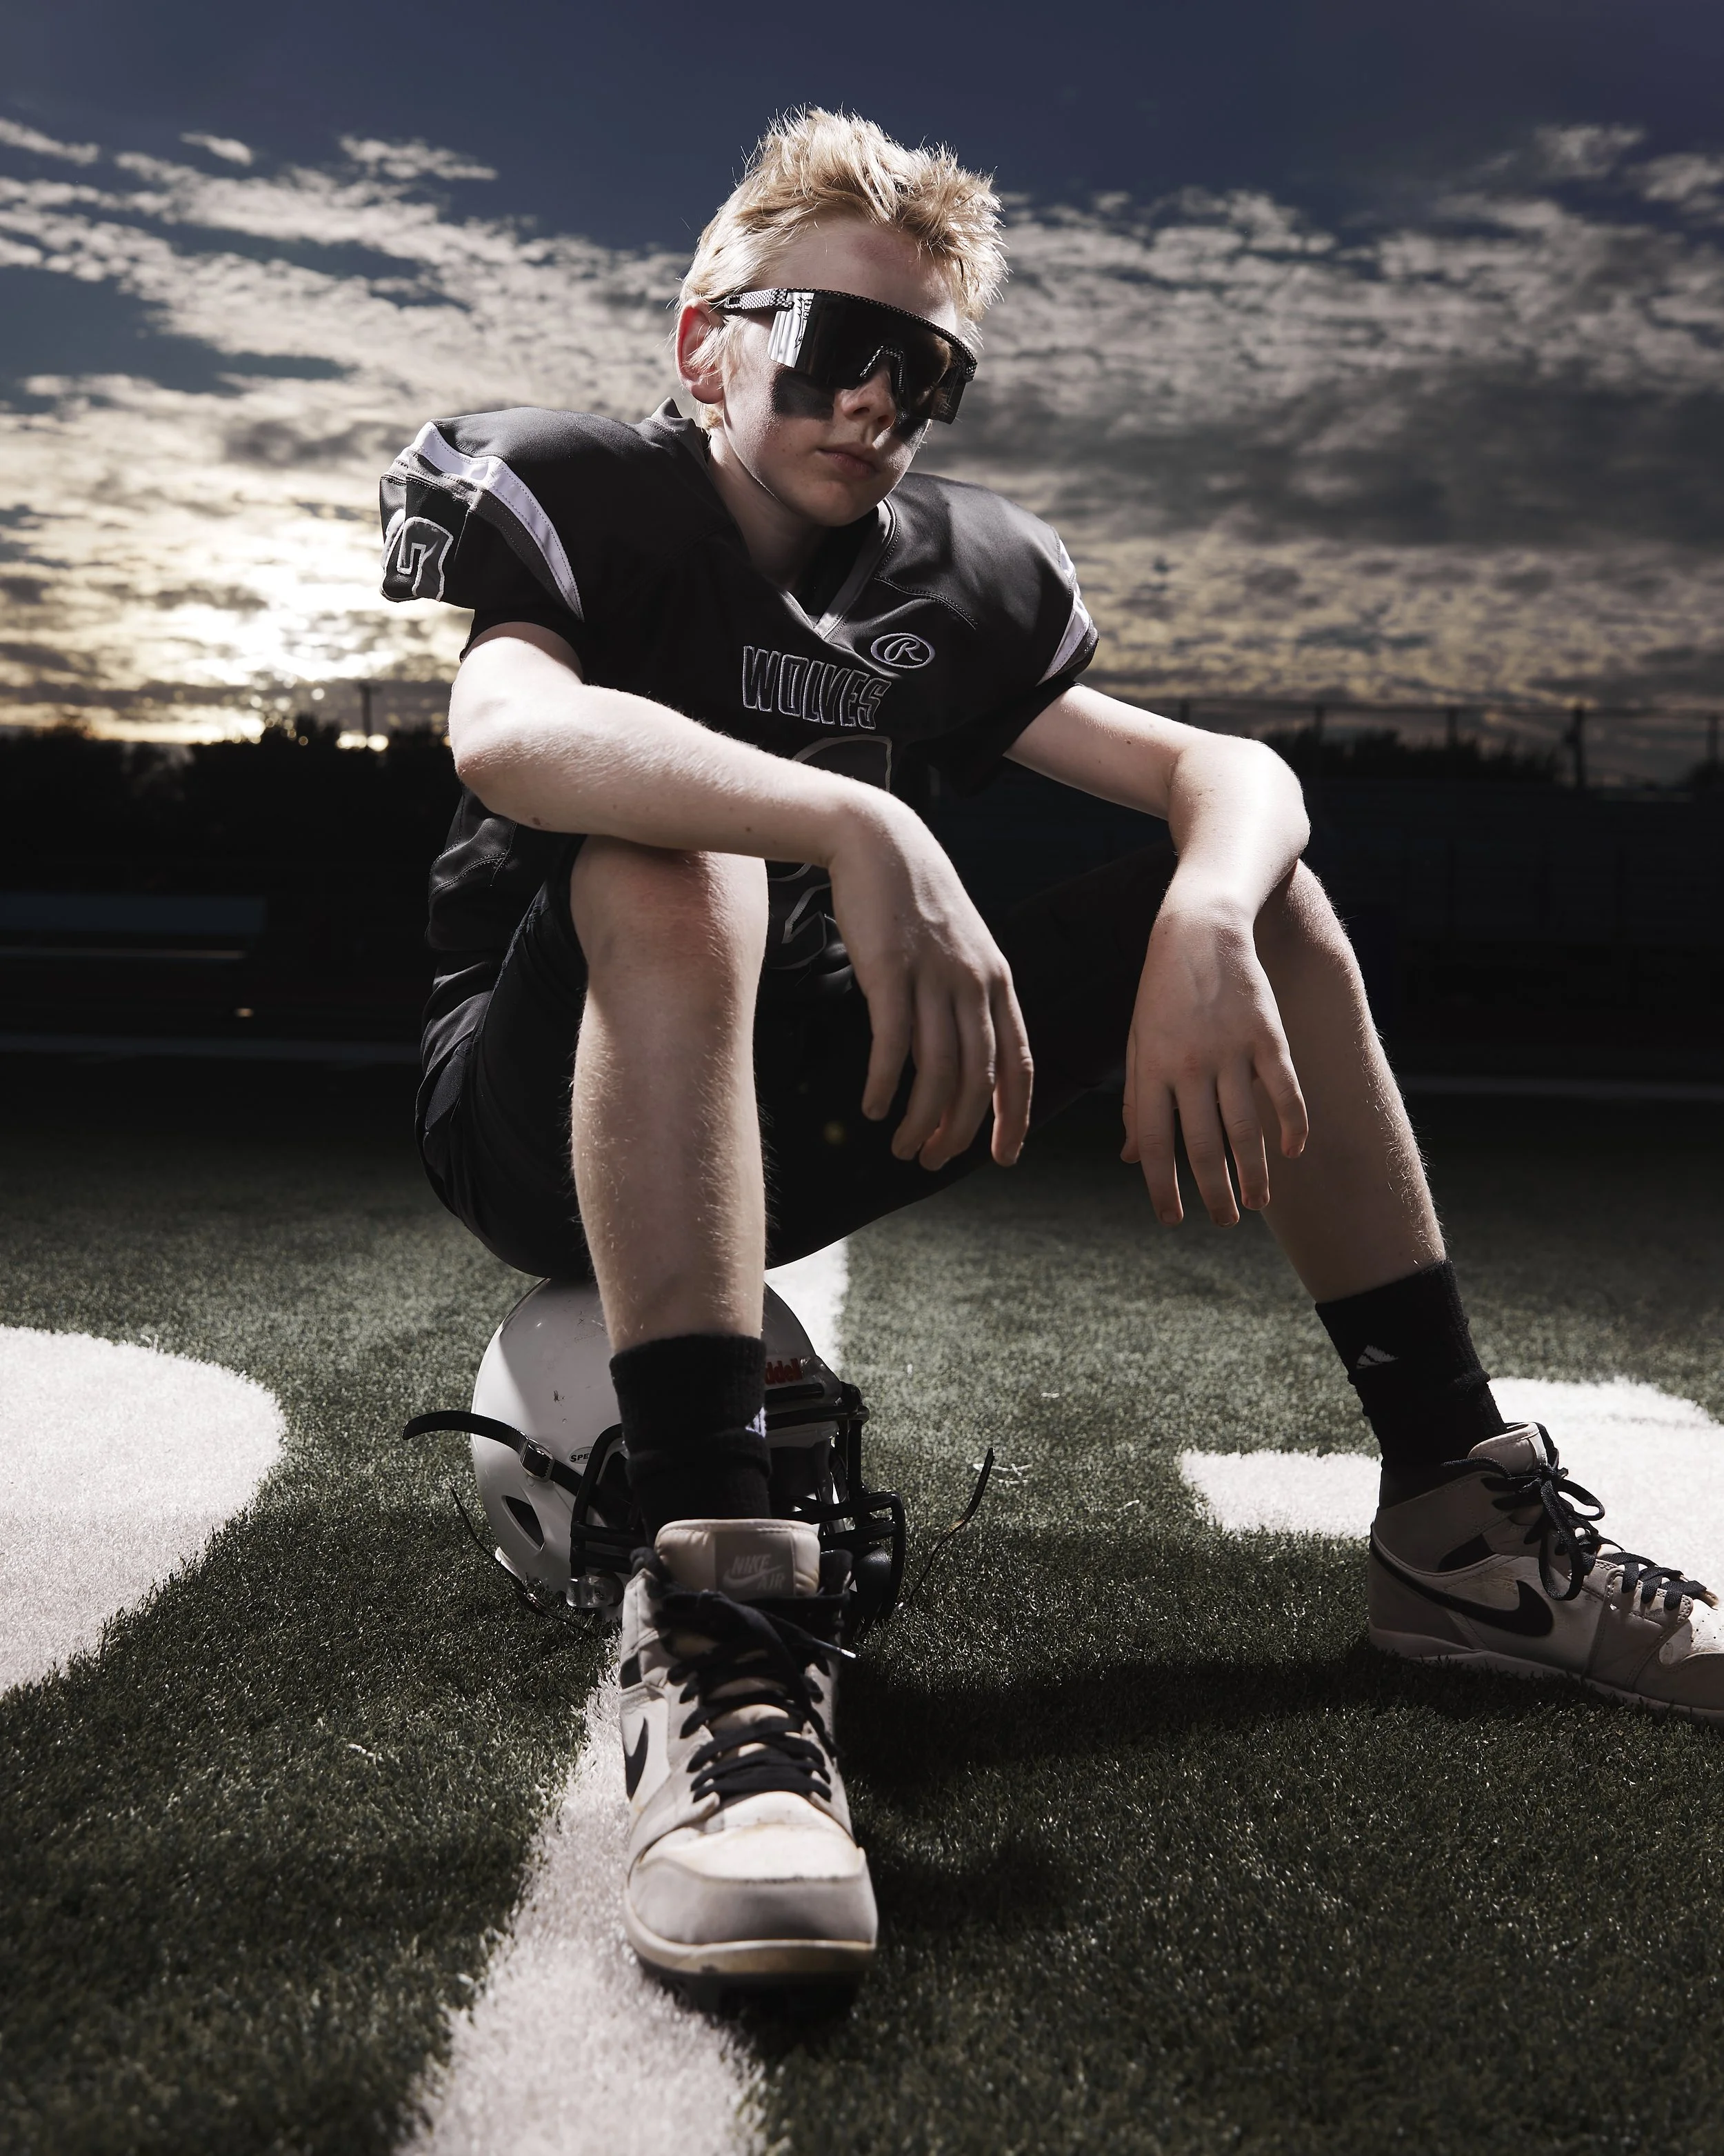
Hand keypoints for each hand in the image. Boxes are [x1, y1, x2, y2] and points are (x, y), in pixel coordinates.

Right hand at [825, 797, 1032, 1170]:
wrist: (879, 841)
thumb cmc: (914, 900)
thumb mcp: (959, 946)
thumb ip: (967, 996)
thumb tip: (963, 1055)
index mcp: (997, 981)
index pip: (1017, 1064)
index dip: (1013, 1117)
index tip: (1002, 1156)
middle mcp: (974, 983)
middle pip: (978, 1078)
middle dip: (960, 1131)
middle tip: (933, 1162)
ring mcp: (933, 977)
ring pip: (937, 1070)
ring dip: (921, 1120)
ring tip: (902, 1147)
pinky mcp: (889, 971)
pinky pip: (892, 1044)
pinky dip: (883, 1084)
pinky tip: (871, 1107)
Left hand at [1122, 900, 1307, 1224]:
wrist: (1200, 926)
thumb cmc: (1162, 992)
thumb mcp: (1138, 1042)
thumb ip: (1137, 1101)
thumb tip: (1130, 1158)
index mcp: (1151, 1068)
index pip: (1154, 1144)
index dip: (1163, 1188)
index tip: (1173, 1220)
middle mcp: (1188, 1064)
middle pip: (1202, 1146)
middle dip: (1213, 1193)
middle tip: (1223, 1221)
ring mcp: (1230, 1049)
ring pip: (1245, 1127)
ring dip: (1253, 1172)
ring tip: (1257, 1203)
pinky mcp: (1267, 1034)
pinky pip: (1283, 1090)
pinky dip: (1291, 1125)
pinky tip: (1290, 1153)